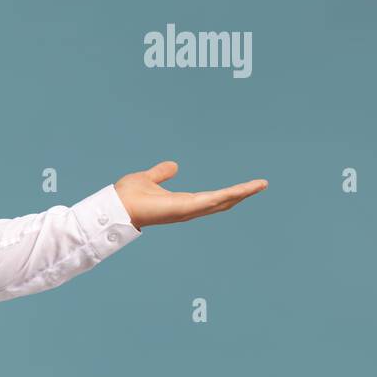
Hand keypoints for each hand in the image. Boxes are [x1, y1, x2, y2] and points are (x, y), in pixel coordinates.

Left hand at [114, 161, 266, 229]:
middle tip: (261, 185)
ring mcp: (187, 210)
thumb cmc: (127, 196)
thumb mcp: (149, 178)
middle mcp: (188, 209)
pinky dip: (227, 195)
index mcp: (182, 202)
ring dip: (241, 193)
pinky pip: (210, 201)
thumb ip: (161, 173)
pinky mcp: (184, 209)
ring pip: (221, 202)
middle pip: (221, 202)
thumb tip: (174, 165)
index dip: (229, 192)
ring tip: (260, 185)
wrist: (115, 206)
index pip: (211, 198)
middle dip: (242, 194)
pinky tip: (242, 190)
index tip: (245, 186)